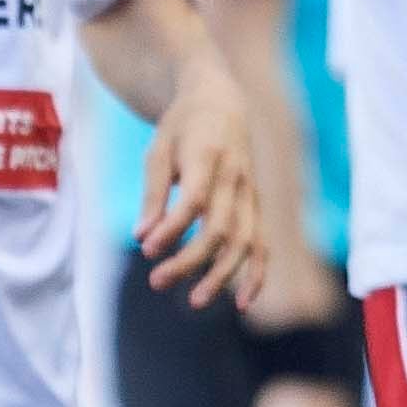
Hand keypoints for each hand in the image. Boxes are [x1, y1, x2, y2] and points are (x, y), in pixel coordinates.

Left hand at [132, 57, 269, 307]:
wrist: (221, 103)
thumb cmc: (181, 128)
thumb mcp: (158, 150)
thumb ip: (153, 194)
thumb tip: (143, 237)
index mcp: (208, 155)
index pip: (195, 199)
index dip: (173, 228)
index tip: (147, 251)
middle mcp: (236, 176)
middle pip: (220, 228)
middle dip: (190, 260)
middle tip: (156, 282)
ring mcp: (251, 193)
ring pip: (244, 241)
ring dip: (222, 275)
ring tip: (195, 302)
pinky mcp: (257, 207)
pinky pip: (263, 244)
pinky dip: (257, 274)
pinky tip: (242, 304)